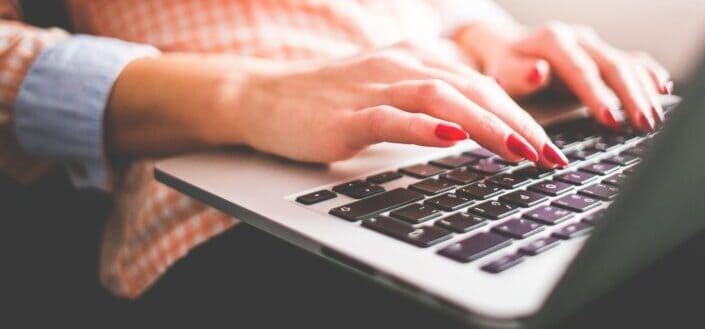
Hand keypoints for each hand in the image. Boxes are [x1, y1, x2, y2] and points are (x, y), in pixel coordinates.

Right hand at [219, 41, 567, 166]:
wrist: (264, 96)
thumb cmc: (329, 101)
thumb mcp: (388, 94)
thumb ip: (429, 103)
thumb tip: (473, 127)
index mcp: (415, 59)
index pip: (480, 85)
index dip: (521, 114)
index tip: (550, 146)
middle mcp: (401, 65)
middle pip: (472, 88)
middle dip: (518, 123)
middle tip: (550, 155)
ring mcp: (373, 87)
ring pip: (441, 98)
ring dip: (485, 125)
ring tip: (519, 150)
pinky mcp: (348, 114)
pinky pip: (392, 117)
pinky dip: (424, 126)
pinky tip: (450, 137)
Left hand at [454, 21, 672, 131]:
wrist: (506, 47)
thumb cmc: (502, 66)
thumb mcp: (501, 72)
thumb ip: (518, 75)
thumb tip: (538, 72)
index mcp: (552, 41)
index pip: (580, 70)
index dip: (597, 95)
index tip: (610, 119)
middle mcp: (577, 38)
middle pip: (611, 65)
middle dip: (630, 96)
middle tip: (643, 124)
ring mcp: (593, 44)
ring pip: (626, 64)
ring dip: (643, 91)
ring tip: (653, 120)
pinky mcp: (602, 54)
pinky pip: (631, 60)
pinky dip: (648, 74)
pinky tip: (662, 89)